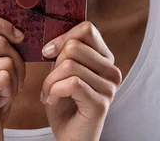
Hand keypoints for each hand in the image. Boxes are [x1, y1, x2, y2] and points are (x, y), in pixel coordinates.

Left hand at [40, 21, 121, 140]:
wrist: (69, 137)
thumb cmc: (64, 103)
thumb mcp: (62, 70)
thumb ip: (64, 51)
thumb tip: (52, 34)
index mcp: (104, 58)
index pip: (87, 29)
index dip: (63, 37)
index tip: (48, 52)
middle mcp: (112, 70)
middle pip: (74, 46)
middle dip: (53, 64)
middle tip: (48, 82)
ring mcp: (109, 87)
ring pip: (69, 64)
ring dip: (50, 81)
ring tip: (49, 93)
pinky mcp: (101, 103)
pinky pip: (71, 83)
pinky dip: (54, 90)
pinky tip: (53, 100)